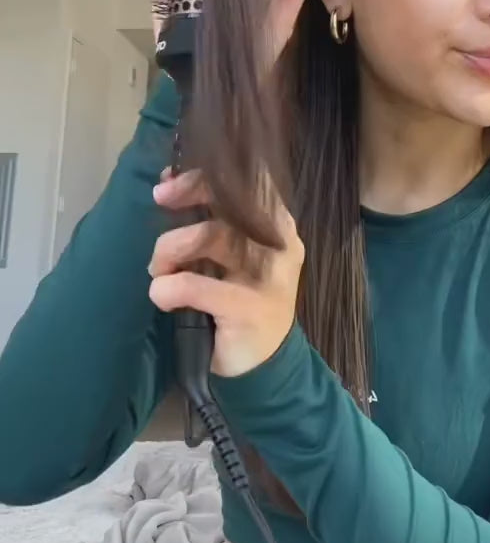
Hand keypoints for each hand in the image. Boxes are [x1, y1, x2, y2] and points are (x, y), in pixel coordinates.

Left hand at [148, 170, 304, 377]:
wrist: (263, 366)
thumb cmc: (240, 301)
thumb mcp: (231, 257)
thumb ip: (211, 222)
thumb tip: (167, 184)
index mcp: (277, 225)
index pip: (247, 182)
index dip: (203, 177)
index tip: (167, 185)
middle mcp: (279, 244)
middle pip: (229, 202)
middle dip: (186, 198)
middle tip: (158, 205)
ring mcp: (270, 276)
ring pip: (211, 236)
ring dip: (170, 248)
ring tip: (158, 270)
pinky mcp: (252, 308)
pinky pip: (196, 285)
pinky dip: (168, 288)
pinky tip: (161, 297)